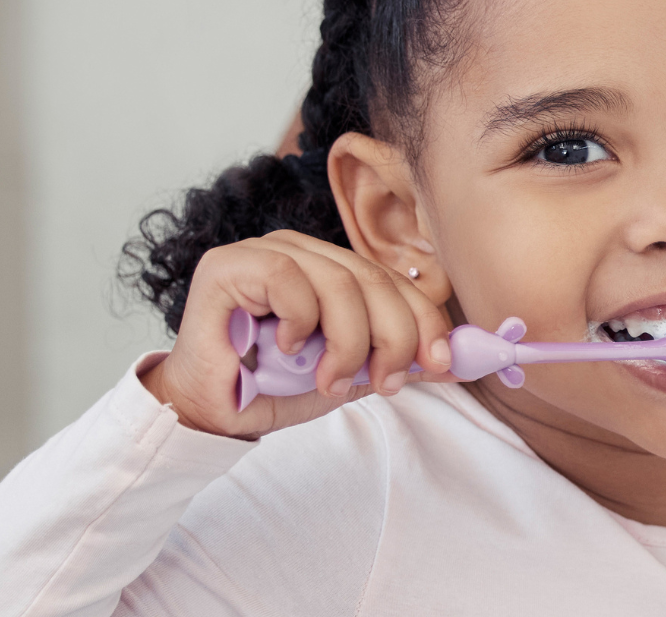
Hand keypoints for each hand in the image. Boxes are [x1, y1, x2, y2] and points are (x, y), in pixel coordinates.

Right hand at [147, 233, 444, 440]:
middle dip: (392, 336)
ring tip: (331, 379)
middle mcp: (299, 252)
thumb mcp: (348, 374)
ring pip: (337, 280)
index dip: (424, 319)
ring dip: (348, 340)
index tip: (438, 364)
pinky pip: (287, 277)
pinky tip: (287, 347)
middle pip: (373, 279)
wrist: (212, 414)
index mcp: (329, 269)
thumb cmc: (272, 389)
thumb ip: (391, 358)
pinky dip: (300, 320)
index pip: (392, 280)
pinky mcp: (228, 265)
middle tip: (385, 382)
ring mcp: (262, 252)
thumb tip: (453, 358)